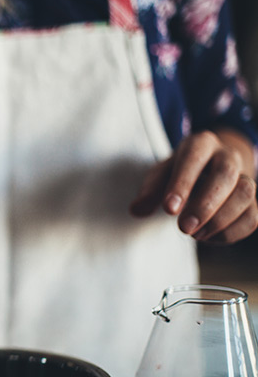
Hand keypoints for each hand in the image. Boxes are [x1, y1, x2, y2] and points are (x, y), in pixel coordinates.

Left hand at [130, 130, 257, 243]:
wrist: (207, 171)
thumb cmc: (178, 173)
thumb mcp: (160, 176)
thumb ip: (149, 192)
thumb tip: (136, 210)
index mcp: (200, 144)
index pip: (193, 159)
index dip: (182, 184)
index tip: (169, 209)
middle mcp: (227, 156)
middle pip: (225, 175)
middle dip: (205, 205)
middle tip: (184, 228)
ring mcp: (245, 177)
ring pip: (245, 195)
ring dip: (220, 220)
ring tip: (195, 234)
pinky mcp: (253, 201)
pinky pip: (253, 217)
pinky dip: (231, 232)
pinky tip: (209, 237)